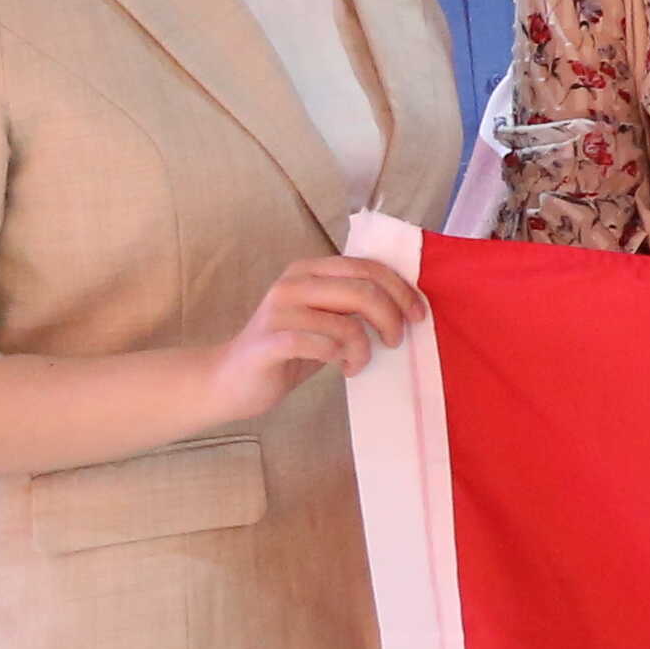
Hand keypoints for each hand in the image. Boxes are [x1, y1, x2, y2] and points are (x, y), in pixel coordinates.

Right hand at [193, 256, 420, 427]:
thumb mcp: (327, 318)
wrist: (231, 380)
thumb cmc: (289, 350)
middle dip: (391, 317)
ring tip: (358, 362)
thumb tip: (406, 303)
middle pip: (362, 290)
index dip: (401, 290)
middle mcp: (293, 284)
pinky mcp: (269, 341)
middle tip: (395, 341)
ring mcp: (278, 311)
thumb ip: (354, 304)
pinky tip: (343, 367)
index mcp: (310, 271)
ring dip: (364, 347)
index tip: (418, 316)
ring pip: (345, 321)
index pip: (368, 268)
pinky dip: (341, 357)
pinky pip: (320, 345)